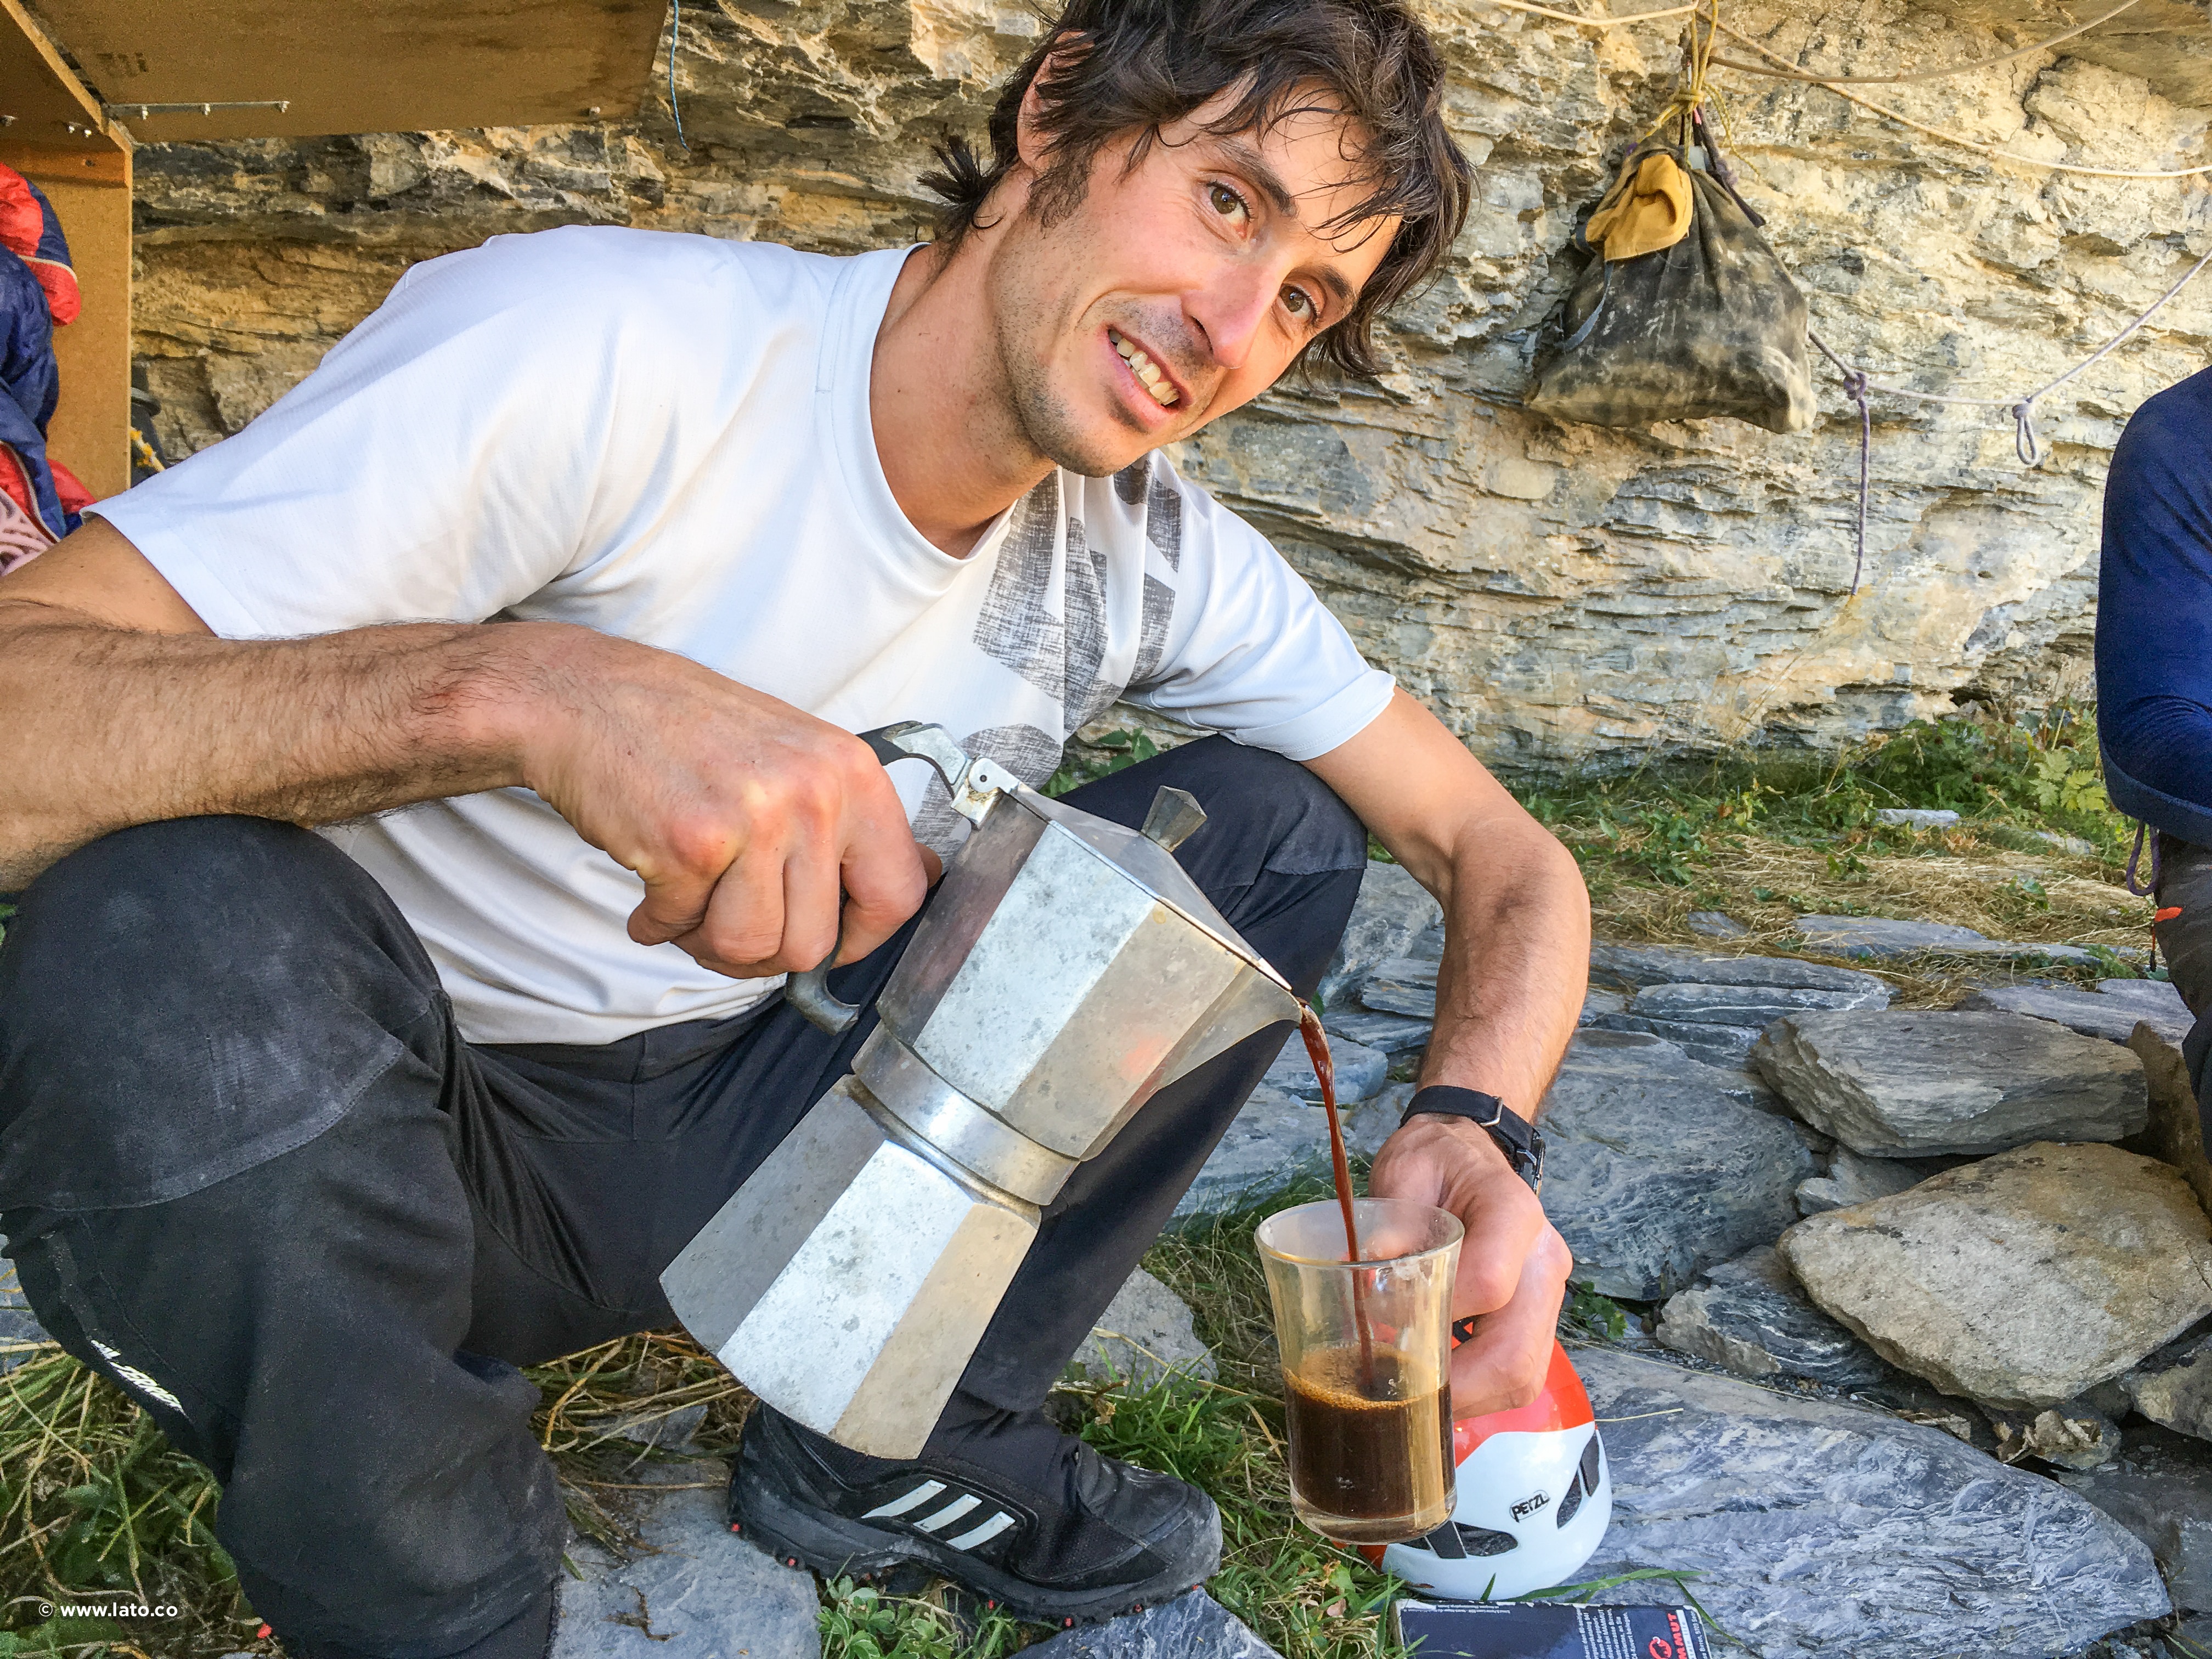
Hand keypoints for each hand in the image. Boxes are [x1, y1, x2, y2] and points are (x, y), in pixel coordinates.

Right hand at [512, 624, 933, 978]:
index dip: (865, 937)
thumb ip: (853, 822)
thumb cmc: (693, 732)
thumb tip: (920, 876)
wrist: (594, 698)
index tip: (833, 940)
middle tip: (731, 921)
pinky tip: (653, 883)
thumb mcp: (800, 756)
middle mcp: (812, 795)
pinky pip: (682, 928)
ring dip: (709, 941)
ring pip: (750, 946)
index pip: (900, 893)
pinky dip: (659, 922)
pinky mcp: (690, 844)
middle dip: (766, 950)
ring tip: (692, 901)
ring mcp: (753, 819)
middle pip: (813, 942)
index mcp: (852, 774)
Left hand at [1366, 1112, 1573, 1417]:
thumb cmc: (1433, 1162)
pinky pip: (1520, 1373)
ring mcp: (1548, 1294)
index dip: (1437, 1315)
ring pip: (1524, 1377)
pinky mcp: (1539, 1318)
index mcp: (1513, 1213)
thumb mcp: (1403, 1171)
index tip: (1387, 1324)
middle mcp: (1543, 1259)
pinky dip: (1479, 1391)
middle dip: (1456, 1388)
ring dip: (1470, 1399)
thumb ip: (1391, 1222)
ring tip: (1415, 1396)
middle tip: (1400, 1397)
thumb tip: (1369, 1289)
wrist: (1467, 1155)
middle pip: (1516, 1354)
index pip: (1488, 1283)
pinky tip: (1437, 1383)